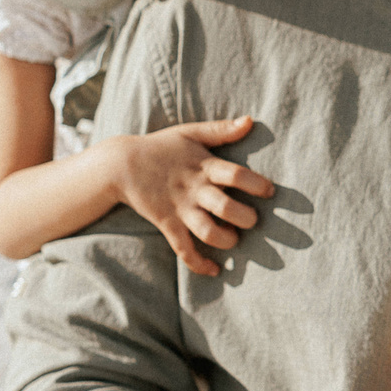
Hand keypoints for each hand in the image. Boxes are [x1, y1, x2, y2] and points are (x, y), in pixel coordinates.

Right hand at [110, 117, 274, 276]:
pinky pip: (183, 249)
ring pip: (207, 232)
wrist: (120, 164)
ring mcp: (180, 209)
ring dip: (226, 240)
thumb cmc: (160, 147)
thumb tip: (250, 121)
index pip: (235, 175)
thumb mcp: (190, 133)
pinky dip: (199, 264)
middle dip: (246, 218)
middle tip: (253, 220)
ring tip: (234, 238)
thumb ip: (221, 130)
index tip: (269, 192)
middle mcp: (195, 190)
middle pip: (226, 207)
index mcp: (204, 166)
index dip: (256, 184)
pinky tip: (215, 270)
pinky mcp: (167, 224)